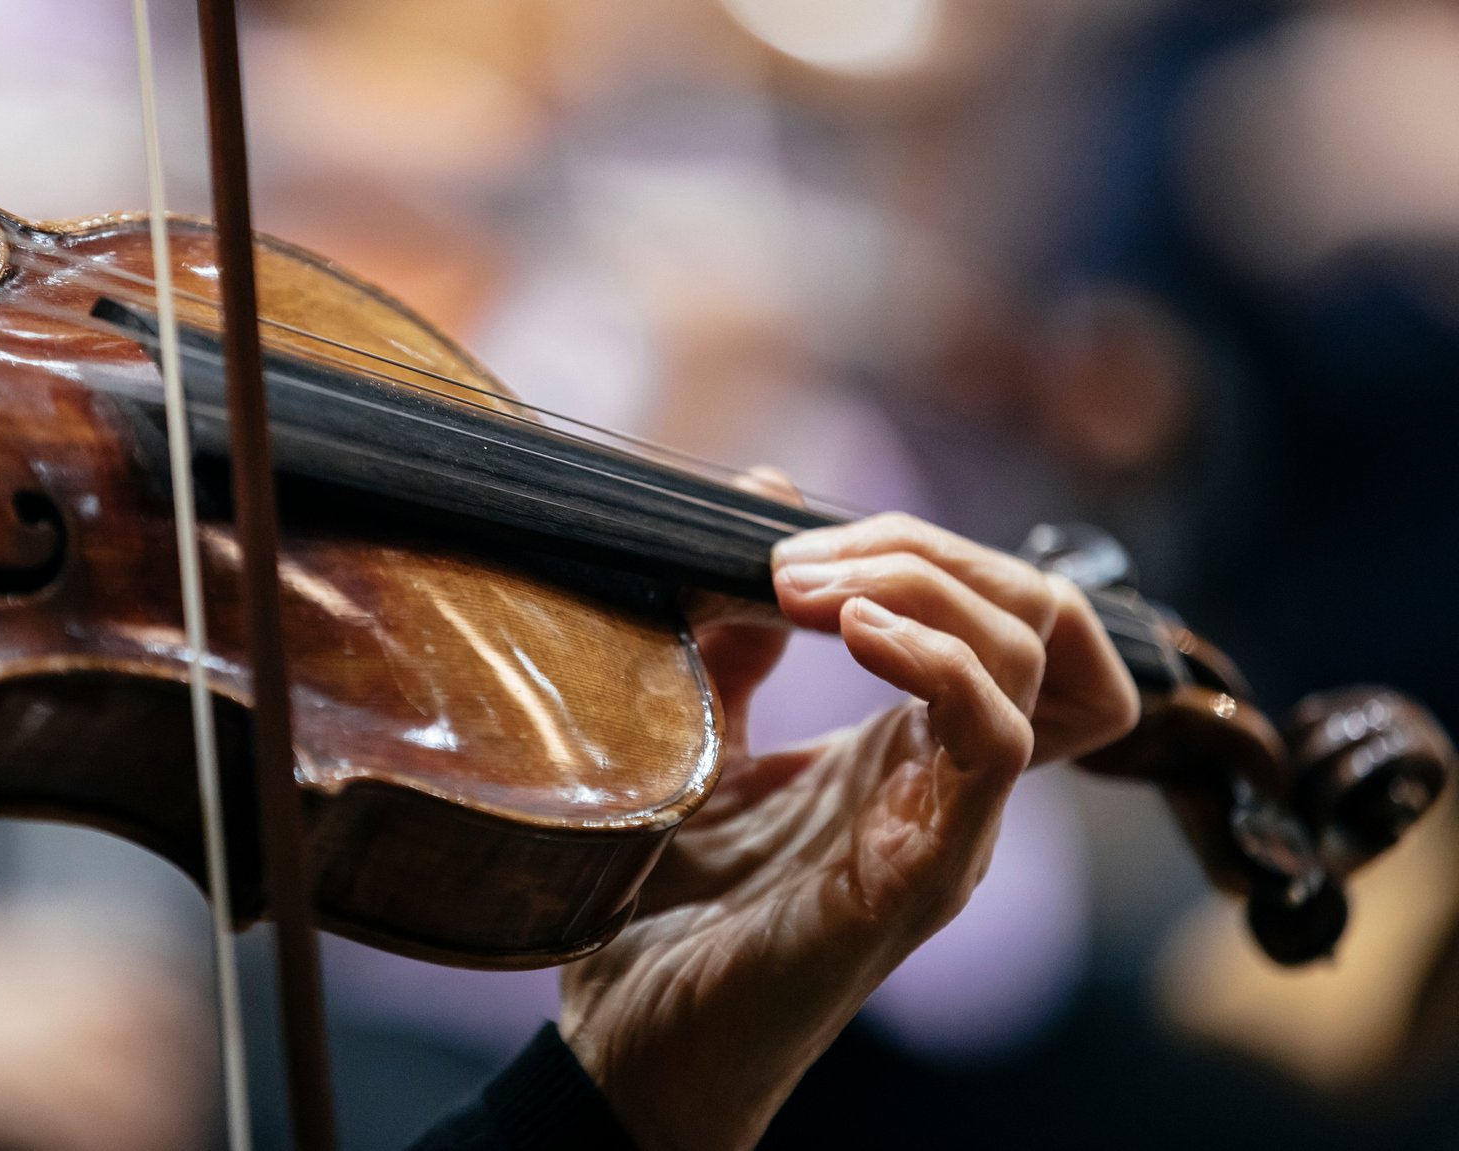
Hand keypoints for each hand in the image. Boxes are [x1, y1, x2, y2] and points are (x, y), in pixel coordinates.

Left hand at [558, 500, 1138, 1150]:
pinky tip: (849, 633)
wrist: (630, 1040)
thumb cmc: (669, 905)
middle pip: (1039, 617)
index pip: (1012, 616)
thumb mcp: (703, 736)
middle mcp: (952, 784)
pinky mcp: (921, 878)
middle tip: (799, 560)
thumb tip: (770, 495)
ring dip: (922, 587)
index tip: (803, 545)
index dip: (934, 549)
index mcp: (912, 748)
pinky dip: (936, 660)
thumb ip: (739, 635)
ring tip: (811, 590)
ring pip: (1031, 659)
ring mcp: (949, 829)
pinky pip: (991, 743)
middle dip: (929, 549)